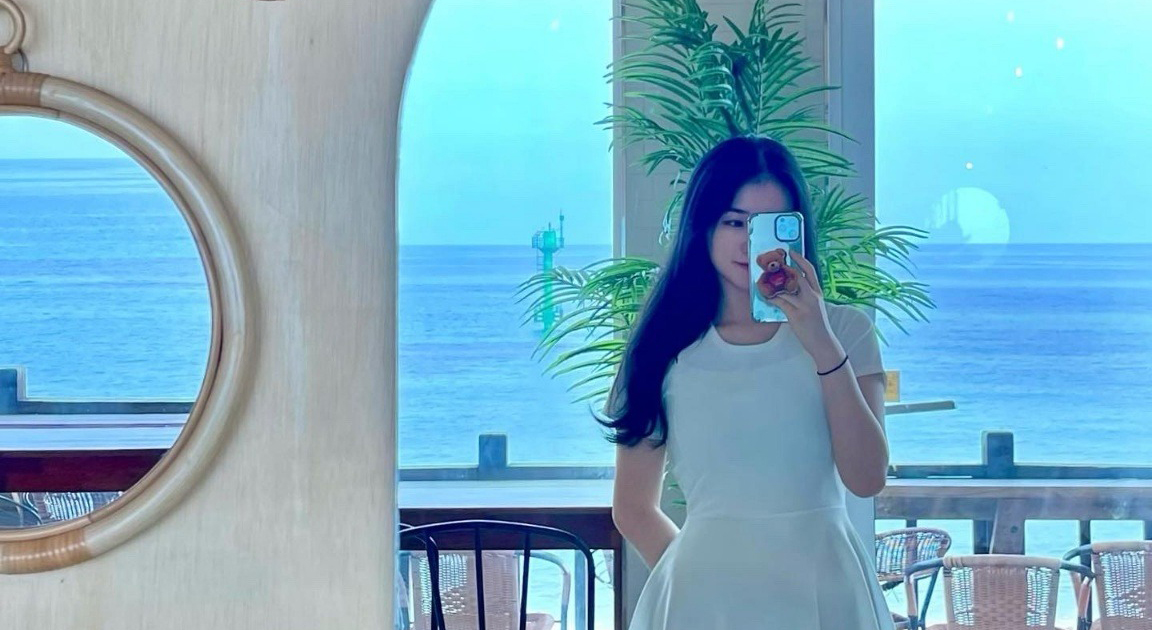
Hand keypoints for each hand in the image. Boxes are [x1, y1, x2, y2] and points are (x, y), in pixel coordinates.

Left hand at [766, 253, 846, 371]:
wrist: (823, 342)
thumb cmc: (817, 325)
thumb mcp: (815, 307)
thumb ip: (804, 296)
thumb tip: (787, 288)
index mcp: (818, 293)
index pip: (810, 271)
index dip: (800, 259)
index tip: (791, 251)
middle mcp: (812, 296)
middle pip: (797, 275)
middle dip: (783, 267)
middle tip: (771, 262)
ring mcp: (805, 305)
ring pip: (786, 288)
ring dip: (773, 282)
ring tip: (762, 278)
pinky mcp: (796, 315)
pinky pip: (780, 302)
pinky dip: (770, 297)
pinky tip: (764, 295)